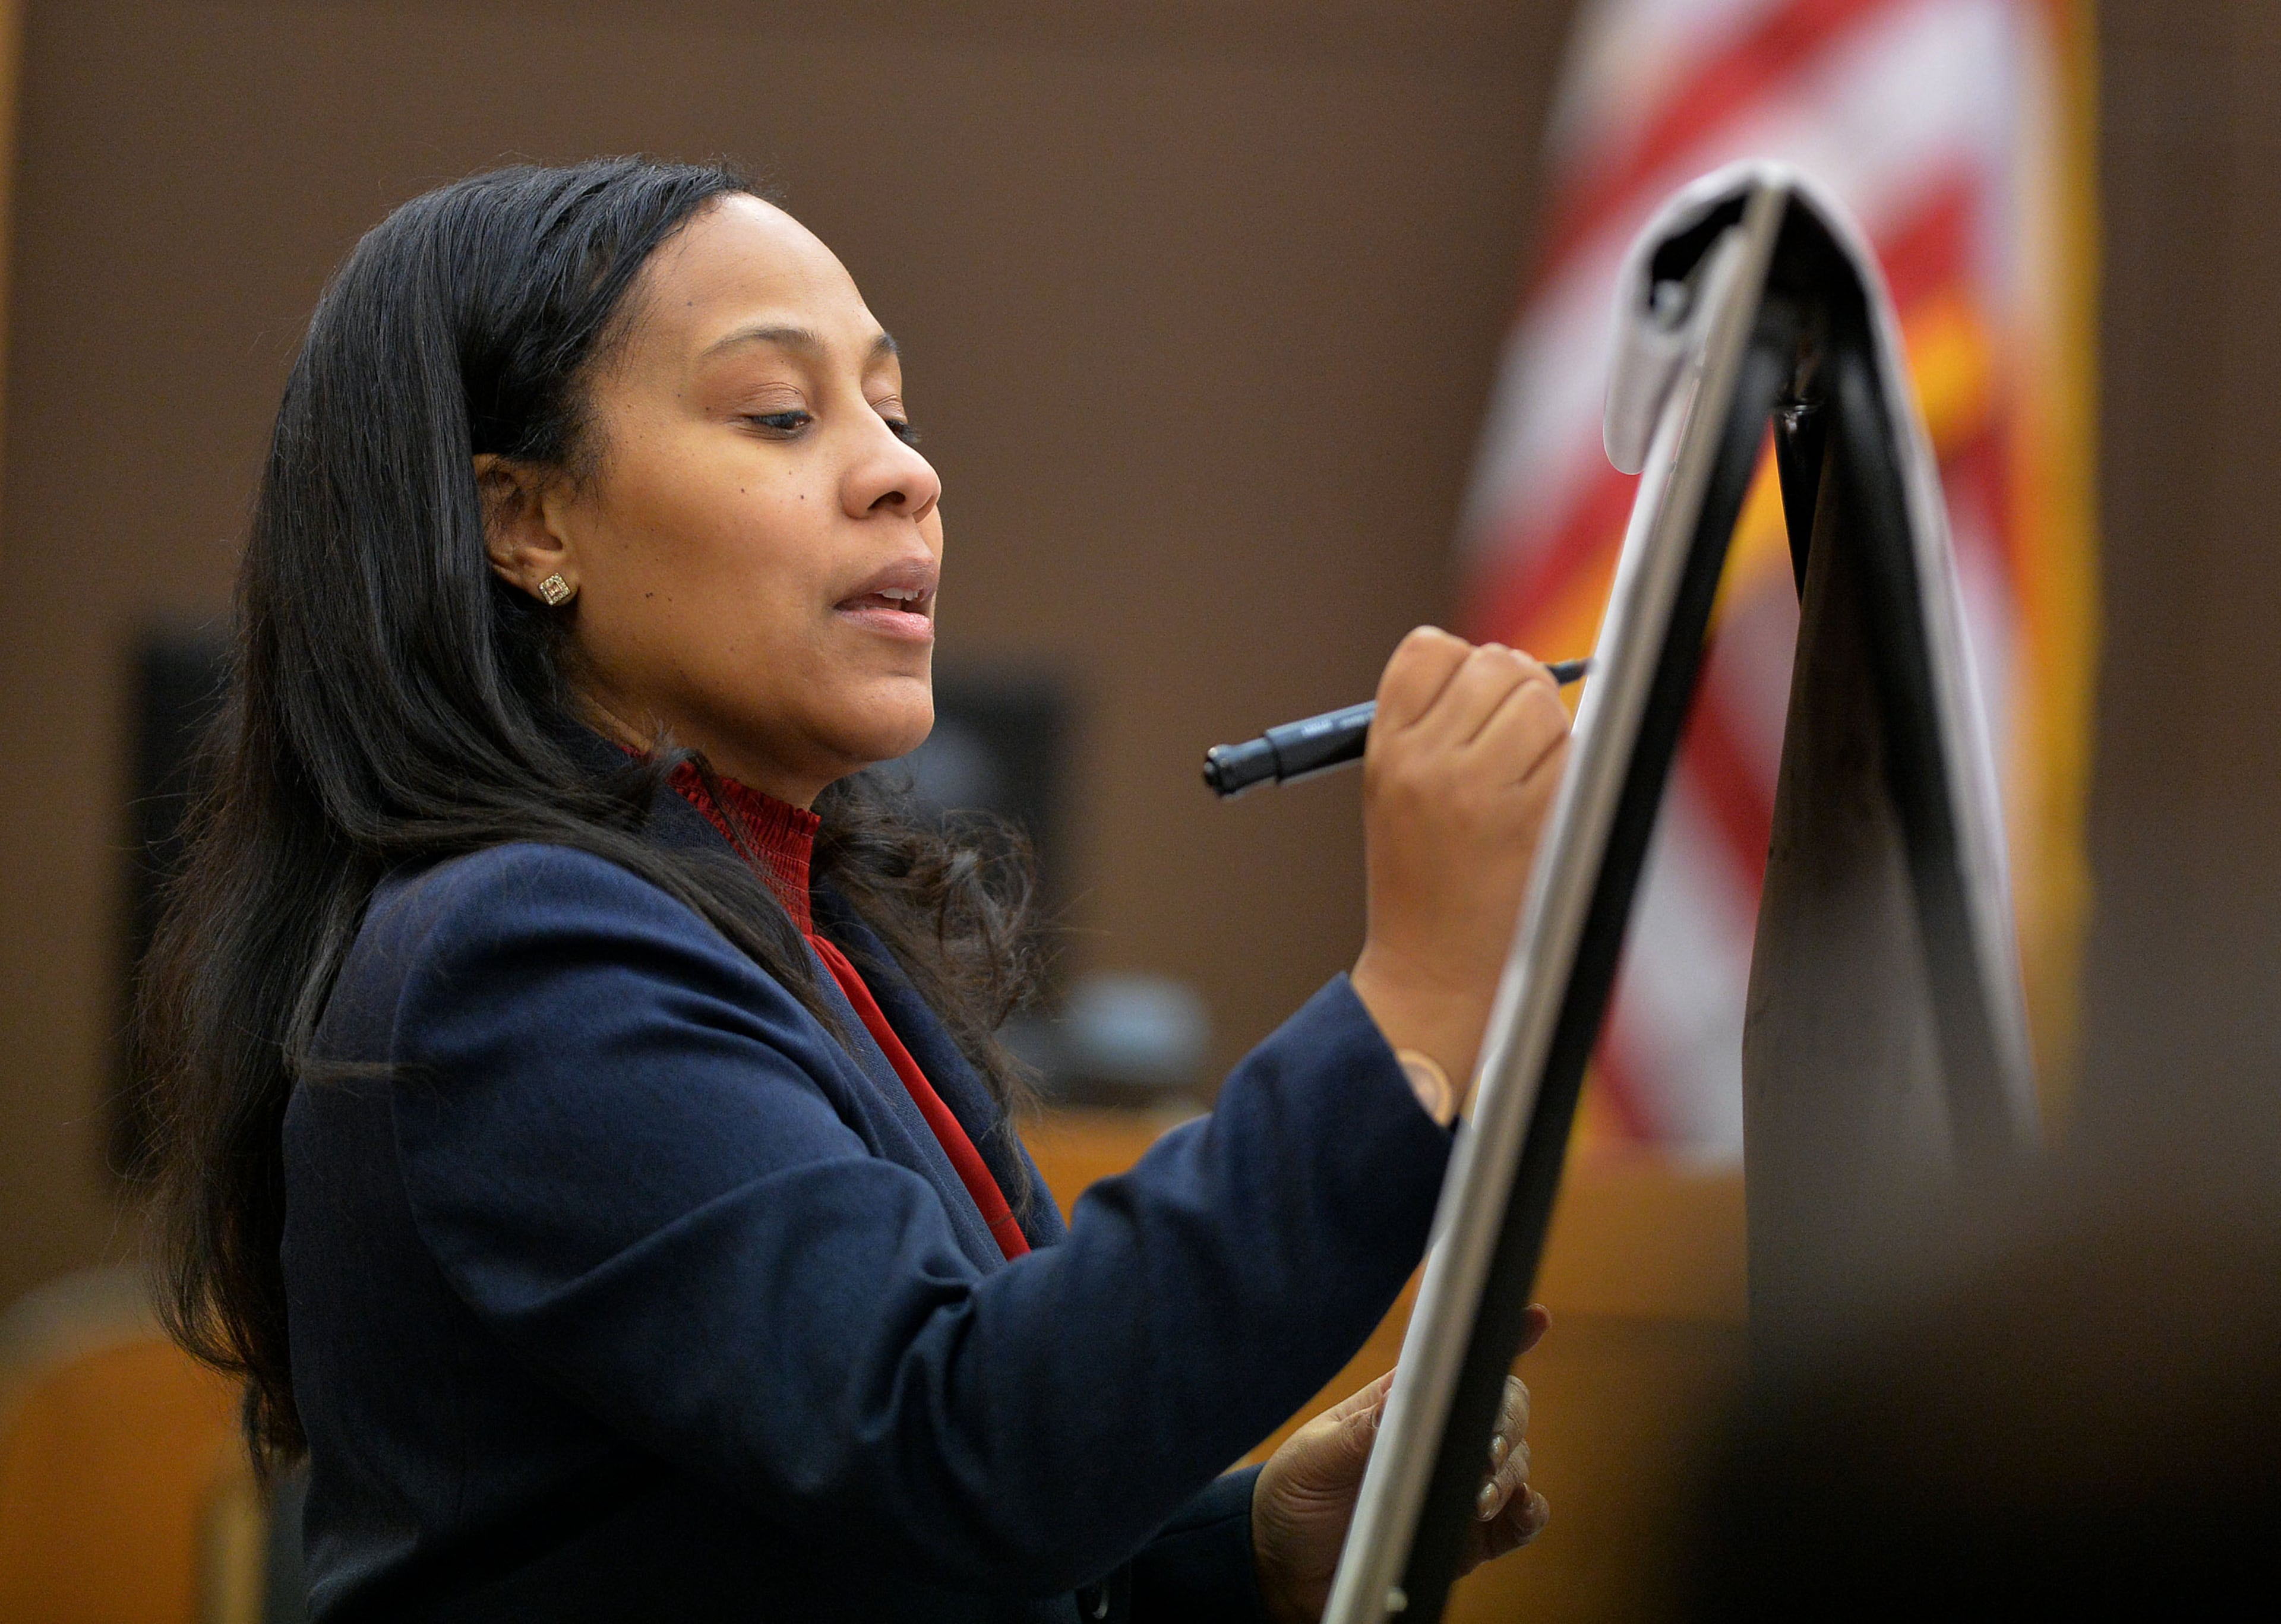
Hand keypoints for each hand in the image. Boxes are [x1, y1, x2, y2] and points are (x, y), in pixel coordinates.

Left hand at [1250, 1307, 1552, 1623]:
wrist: (1286, 1568)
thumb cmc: (1295, 1496)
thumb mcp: (1316, 1456)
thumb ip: (1362, 1431)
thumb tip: (1406, 1395)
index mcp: (1402, 1405)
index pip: (1455, 1364)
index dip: (1499, 1338)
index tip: (1535, 1319)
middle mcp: (1439, 1440)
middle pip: (1502, 1411)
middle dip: (1506, 1421)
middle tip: (1487, 1448)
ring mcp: (1456, 1486)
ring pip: (1514, 1464)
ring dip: (1509, 1474)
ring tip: (1479, 1497)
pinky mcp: (1465, 1537)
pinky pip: (1515, 1523)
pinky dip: (1528, 1514)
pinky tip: (1523, 1509)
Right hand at [1350, 628, 1571, 1118]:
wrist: (1433, 970)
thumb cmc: (1419, 878)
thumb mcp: (1391, 788)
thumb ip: (1429, 723)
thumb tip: (1504, 665)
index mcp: (1386, 749)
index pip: (1428, 648)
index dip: (1461, 663)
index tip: (1472, 697)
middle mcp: (1429, 762)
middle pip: (1496, 665)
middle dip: (1515, 688)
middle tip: (1512, 734)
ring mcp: (1483, 789)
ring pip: (1541, 703)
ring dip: (1548, 727)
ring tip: (1526, 773)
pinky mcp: (1536, 816)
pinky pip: (1574, 751)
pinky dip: (1570, 767)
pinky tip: (1545, 802)